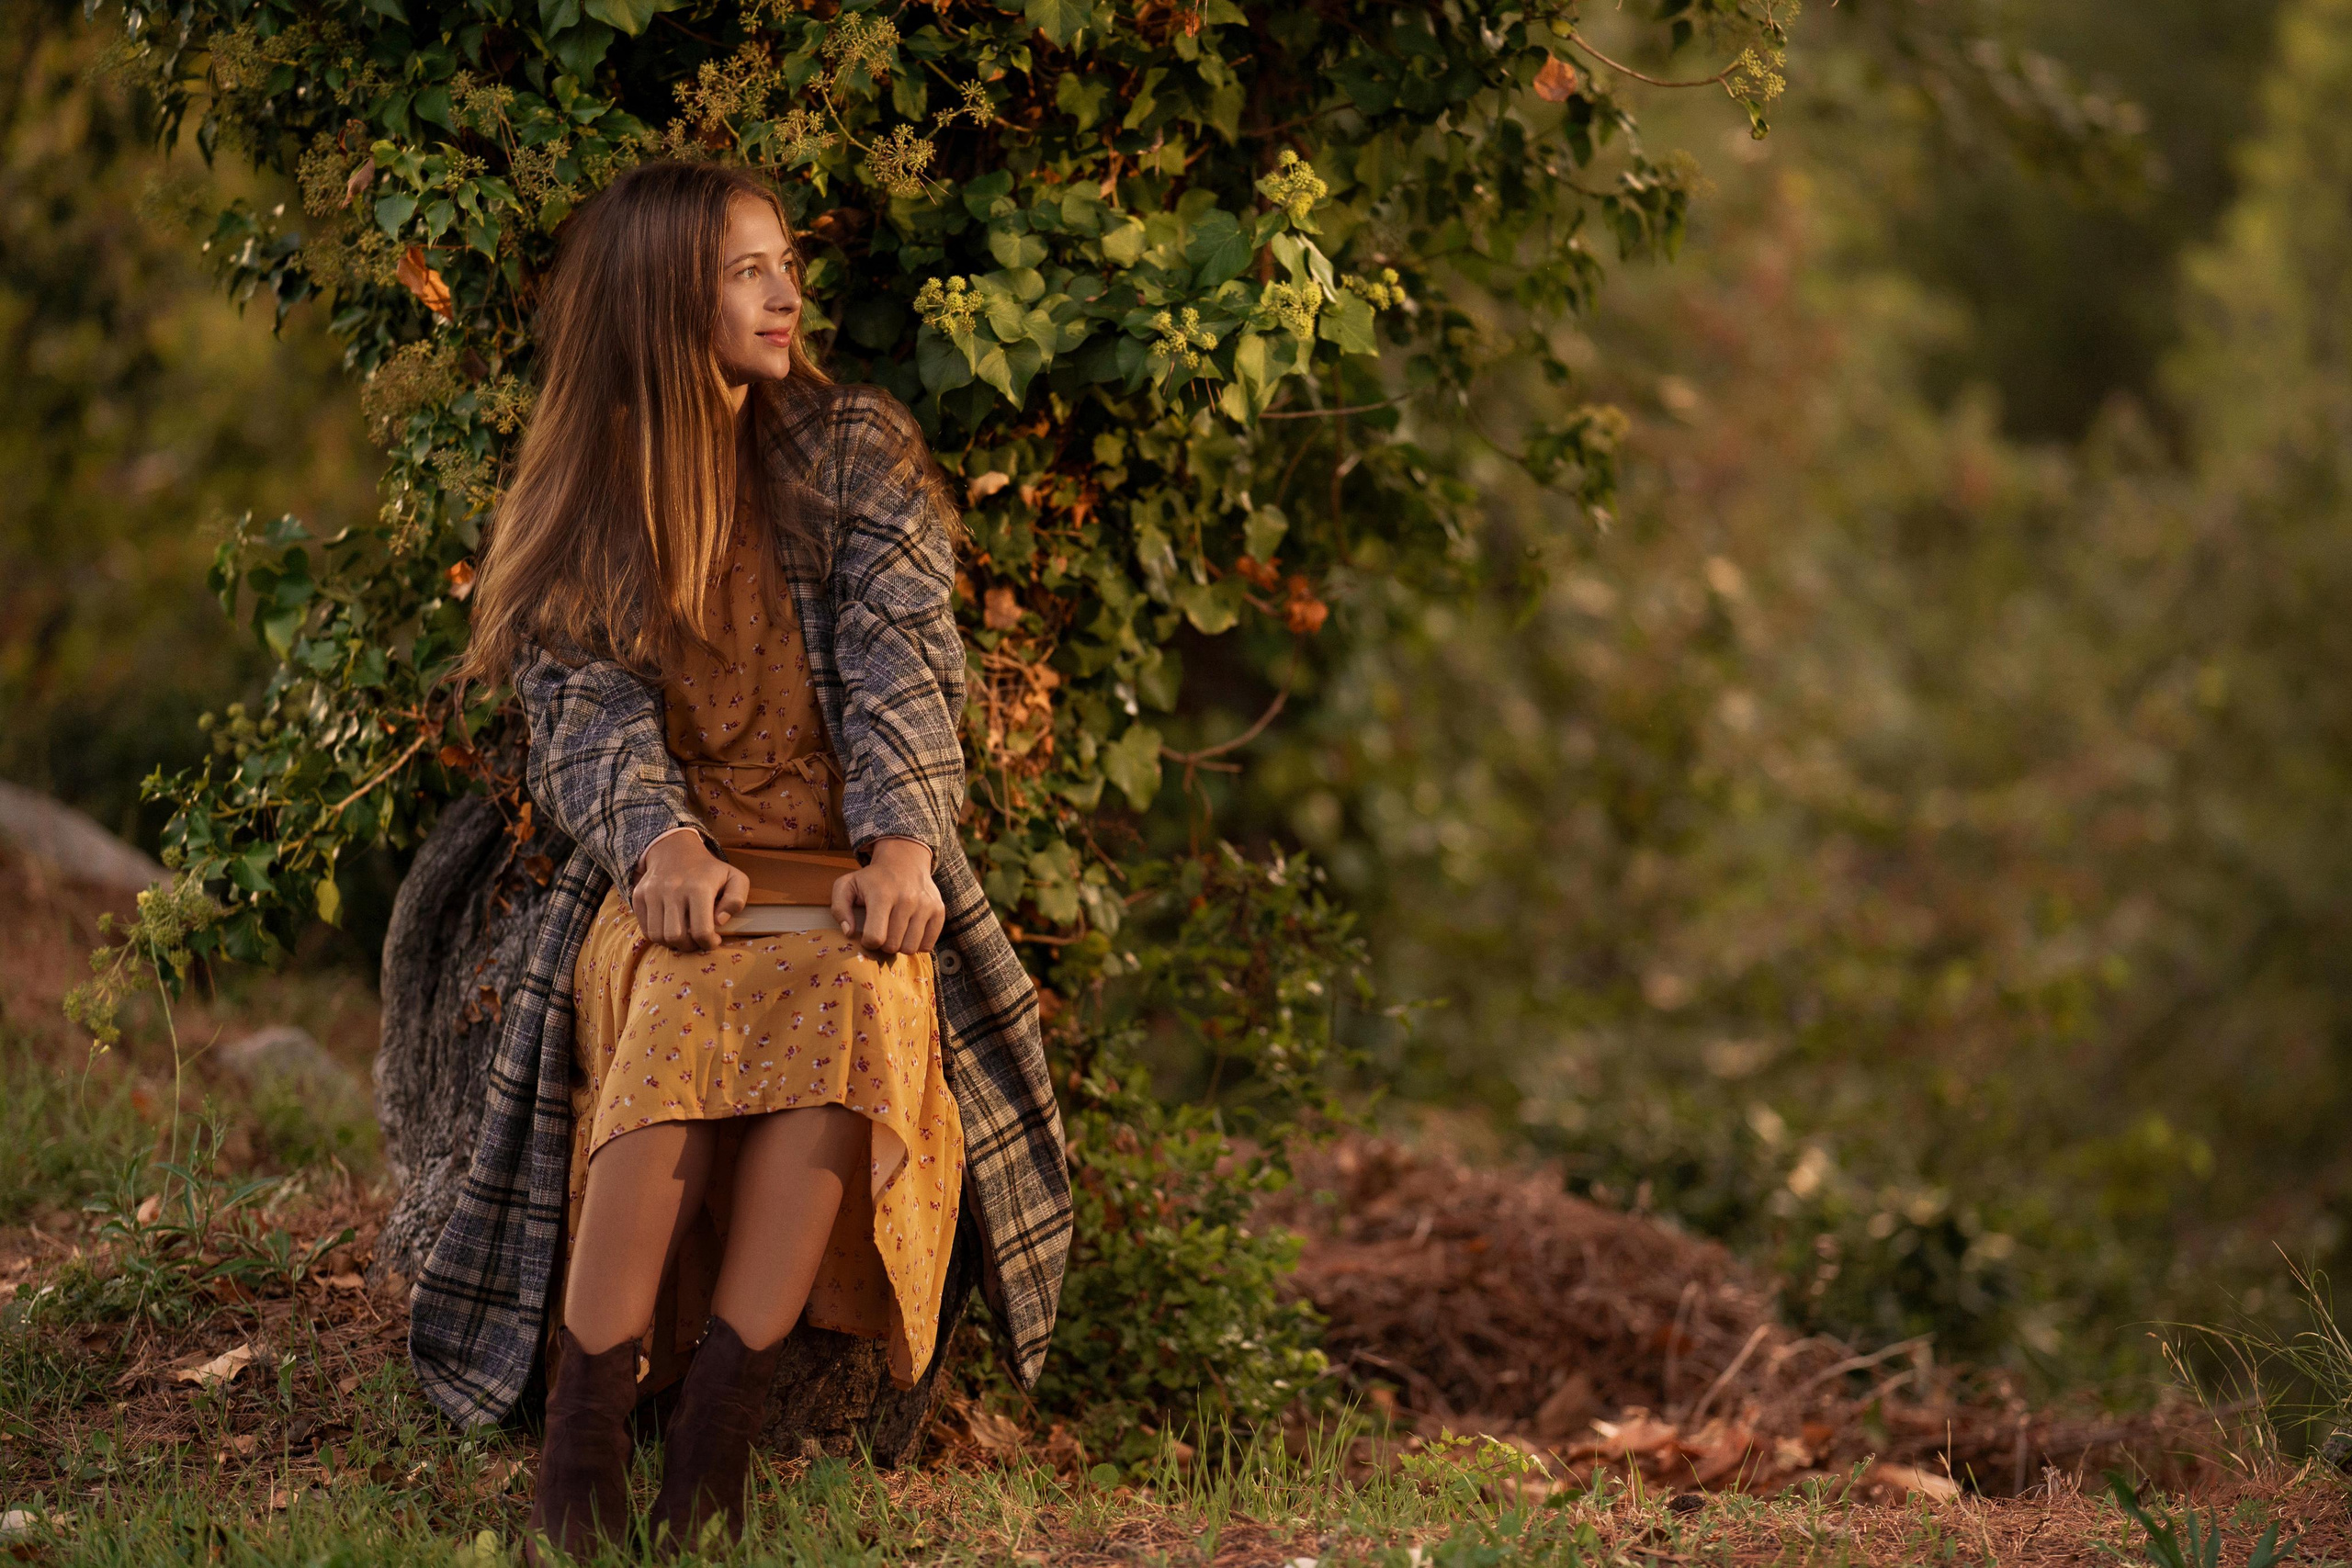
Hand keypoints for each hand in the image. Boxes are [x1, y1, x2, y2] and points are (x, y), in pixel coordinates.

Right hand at [631, 831, 748, 950]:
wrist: (676, 849)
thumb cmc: (709, 870)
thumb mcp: (735, 878)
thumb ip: (736, 900)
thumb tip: (720, 921)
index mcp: (699, 888)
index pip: (702, 930)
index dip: (709, 943)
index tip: (714, 940)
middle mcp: (672, 890)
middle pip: (676, 937)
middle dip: (690, 946)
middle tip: (698, 941)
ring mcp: (652, 893)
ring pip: (658, 936)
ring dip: (672, 944)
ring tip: (684, 936)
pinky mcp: (639, 896)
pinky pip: (645, 929)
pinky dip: (658, 936)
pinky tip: (670, 928)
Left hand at [830, 837, 942, 955]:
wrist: (904, 860)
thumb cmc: (872, 878)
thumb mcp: (846, 885)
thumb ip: (839, 909)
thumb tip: (849, 933)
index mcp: (882, 895)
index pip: (875, 938)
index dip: (868, 942)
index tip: (868, 933)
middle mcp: (907, 899)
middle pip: (893, 946)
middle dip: (884, 944)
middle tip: (883, 930)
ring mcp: (926, 905)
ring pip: (911, 948)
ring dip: (901, 944)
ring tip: (896, 931)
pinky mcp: (939, 911)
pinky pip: (927, 945)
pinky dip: (918, 943)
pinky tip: (910, 930)